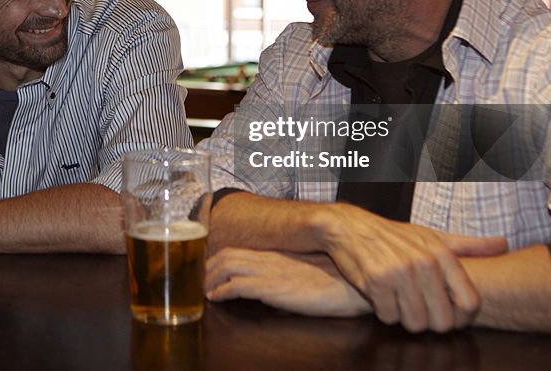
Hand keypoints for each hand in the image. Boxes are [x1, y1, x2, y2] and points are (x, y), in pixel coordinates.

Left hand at [206, 248, 369, 317]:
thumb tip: (277, 297)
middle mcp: (269, 258)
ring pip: (226, 265)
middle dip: (207, 268)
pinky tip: (216, 298)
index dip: (217, 259)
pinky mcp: (271, 286)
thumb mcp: (307, 277)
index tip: (207, 271)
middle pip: (226, 255)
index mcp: (277, 255)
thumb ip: (288, 281)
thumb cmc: (336, 282)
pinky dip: (221, 291)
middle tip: (198, 281)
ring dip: (209, 278)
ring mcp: (269, 270)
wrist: (352, 284)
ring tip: (202, 291)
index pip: (237, 251)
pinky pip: (237, 285)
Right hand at [317, 203, 507, 332]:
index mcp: (442, 254)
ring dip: (405, 318)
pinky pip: (388, 317)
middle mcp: (424, 262)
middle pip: (442, 321)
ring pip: (414, 323)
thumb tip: (503, 244)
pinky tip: (380, 295)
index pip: (470, 304)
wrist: (348, 227)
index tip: (449, 315)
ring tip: (399, 300)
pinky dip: (383, 312)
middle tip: (418, 310)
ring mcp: (399, 272)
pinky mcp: (375, 281)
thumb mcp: (432, 237)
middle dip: (430, 323)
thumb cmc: (393, 235)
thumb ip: (469, 246)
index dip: (462, 319)